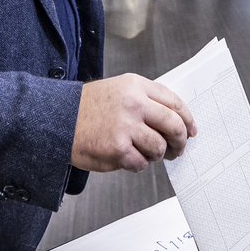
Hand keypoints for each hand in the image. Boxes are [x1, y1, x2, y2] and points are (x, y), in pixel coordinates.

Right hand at [71, 74, 195, 172]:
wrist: (58, 120)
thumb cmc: (88, 108)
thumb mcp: (119, 90)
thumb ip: (147, 100)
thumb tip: (176, 121)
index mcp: (136, 86)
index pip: (174, 102)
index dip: (187, 119)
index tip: (191, 130)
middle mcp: (134, 104)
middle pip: (174, 125)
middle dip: (180, 141)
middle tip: (178, 149)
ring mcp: (126, 127)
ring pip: (159, 147)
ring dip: (156, 155)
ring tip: (144, 153)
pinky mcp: (118, 149)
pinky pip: (141, 163)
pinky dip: (138, 164)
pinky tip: (127, 157)